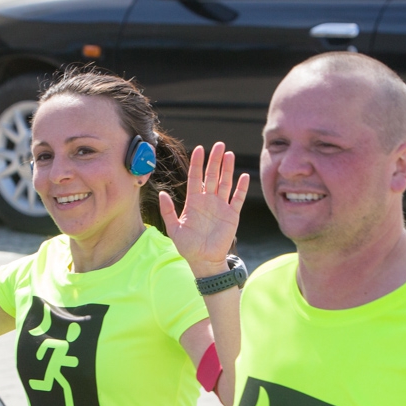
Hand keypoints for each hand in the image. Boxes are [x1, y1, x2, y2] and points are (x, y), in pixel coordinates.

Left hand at [160, 142, 248, 278]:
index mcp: (194, 201)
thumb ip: (168, 211)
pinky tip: (244, 176)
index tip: (199, 149)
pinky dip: (241, 188)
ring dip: (227, 169)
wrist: (204, 260)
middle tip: (219, 145)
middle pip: (212, 176)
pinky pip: (237, 199)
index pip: (196, 177)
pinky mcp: (232, 215)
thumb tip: (161, 193)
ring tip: (229, 154)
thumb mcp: (174, 228)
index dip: (197, 163)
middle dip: (215, 160)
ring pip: (225, 183)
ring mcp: (221, 207)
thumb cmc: (188, 246)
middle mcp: (208, 201)